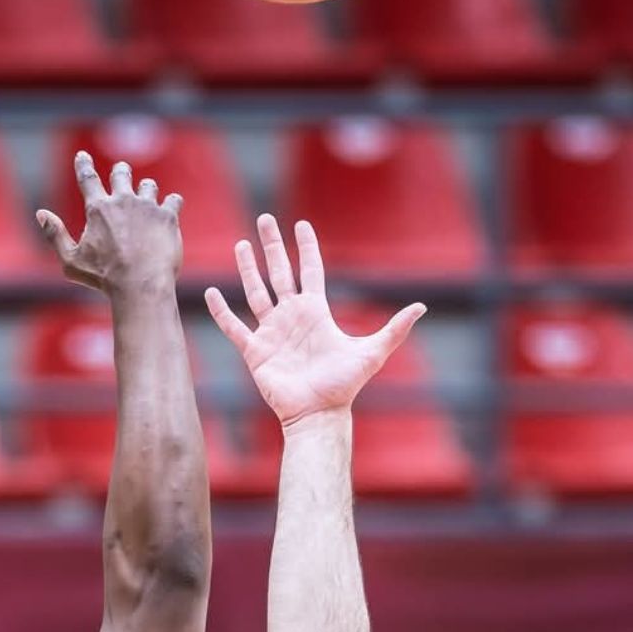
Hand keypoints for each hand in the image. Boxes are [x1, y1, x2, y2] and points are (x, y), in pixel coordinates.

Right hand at [34, 150, 182, 298]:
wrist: (140, 284)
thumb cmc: (104, 278)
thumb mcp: (71, 261)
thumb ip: (55, 235)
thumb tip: (41, 214)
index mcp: (98, 209)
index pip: (87, 178)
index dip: (83, 165)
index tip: (82, 156)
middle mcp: (123, 201)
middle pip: (121, 174)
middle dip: (121, 171)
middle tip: (121, 171)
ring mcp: (147, 207)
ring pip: (149, 185)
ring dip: (146, 188)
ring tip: (147, 193)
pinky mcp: (167, 216)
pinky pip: (173, 200)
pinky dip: (172, 202)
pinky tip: (171, 206)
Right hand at [205, 215, 422, 428]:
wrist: (317, 413)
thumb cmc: (344, 386)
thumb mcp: (373, 352)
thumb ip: (394, 329)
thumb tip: (421, 307)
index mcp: (316, 312)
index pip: (310, 271)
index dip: (306, 247)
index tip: (301, 225)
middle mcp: (292, 317)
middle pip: (280, 272)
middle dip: (272, 246)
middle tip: (265, 218)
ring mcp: (271, 332)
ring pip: (256, 292)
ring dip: (248, 269)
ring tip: (242, 244)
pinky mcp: (255, 351)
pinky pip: (234, 326)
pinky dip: (222, 311)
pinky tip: (212, 293)